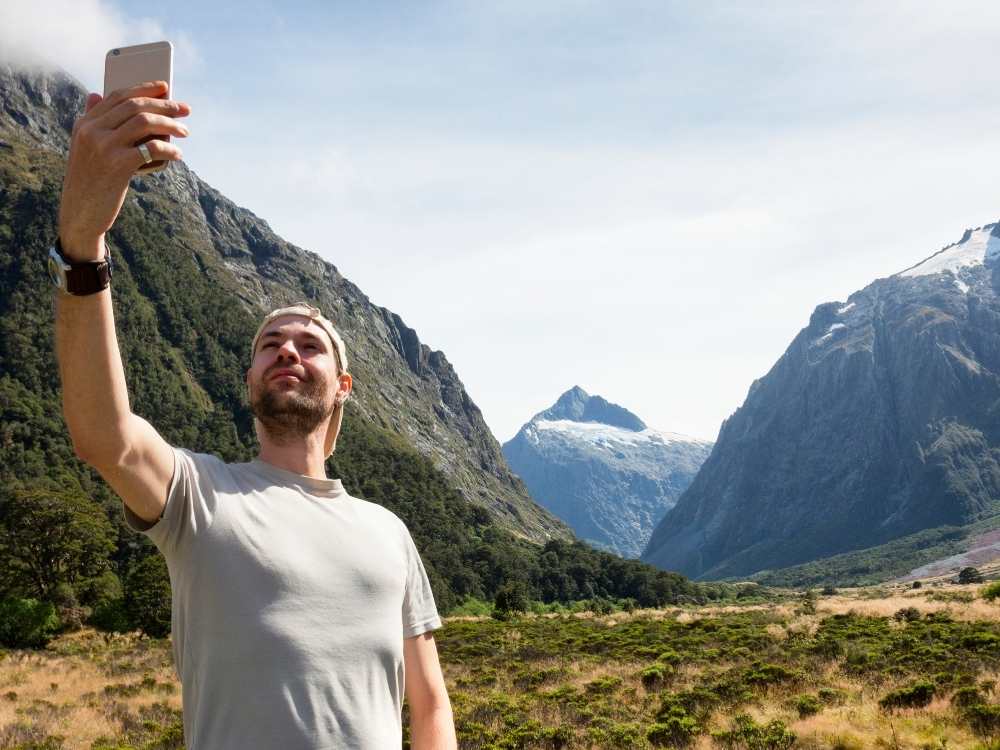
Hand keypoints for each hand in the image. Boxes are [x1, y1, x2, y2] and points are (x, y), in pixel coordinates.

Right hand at [58, 80, 190, 260]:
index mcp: (84, 123)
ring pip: (144, 122)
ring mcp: (104, 147)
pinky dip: (169, 149)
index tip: (165, 86)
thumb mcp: (84, 148)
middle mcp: (92, 130)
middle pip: (135, 106)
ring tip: (185, 131)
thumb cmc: (90, 181)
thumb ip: (92, 121)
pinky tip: (178, 154)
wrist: (80, 214)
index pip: (117, 96)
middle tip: (185, 109)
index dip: (144, 88)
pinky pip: (151, 149)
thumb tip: (97, 93)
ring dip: (170, 124)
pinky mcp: (118, 166)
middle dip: (164, 104)